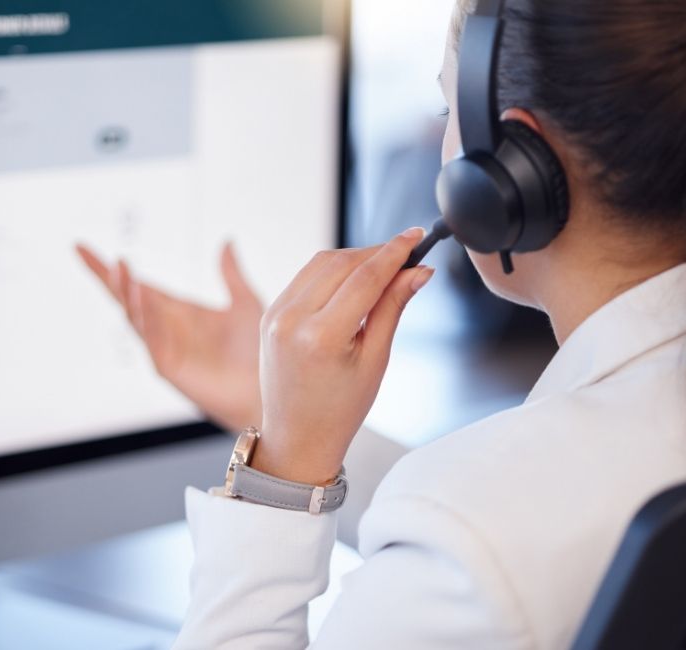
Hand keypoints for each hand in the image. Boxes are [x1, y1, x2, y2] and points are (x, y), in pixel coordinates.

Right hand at [76, 242, 263, 431]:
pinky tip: (142, 296)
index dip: (109, 268)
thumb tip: (227, 240)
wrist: (266, 389)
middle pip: (125, 298)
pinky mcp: (168, 368)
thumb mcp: (245, 303)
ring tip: (121, 267)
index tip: (80, 246)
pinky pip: (151, 339)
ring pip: (133, 317)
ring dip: (126, 292)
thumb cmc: (256, 352)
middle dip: (107, 277)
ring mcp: (162, 348)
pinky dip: (145, 317)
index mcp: (176, 311)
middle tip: (87, 251)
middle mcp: (163, 328)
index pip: (136, 284)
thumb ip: (231, 274)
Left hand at [252, 228, 434, 484]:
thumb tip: (417, 271)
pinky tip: (353, 279)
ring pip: (321, 263)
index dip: (395, 252)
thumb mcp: (375, 360)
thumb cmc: (339, 409)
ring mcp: (275, 315)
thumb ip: (393, 308)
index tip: (416, 237)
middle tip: (407, 254)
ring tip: (384, 267)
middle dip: (377, 253)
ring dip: (354, 258)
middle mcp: (292, 320)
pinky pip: (304, 277)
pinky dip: (331, 270)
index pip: (365, 277)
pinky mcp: (268, 313)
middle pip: (342, 263)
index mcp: (321, 336)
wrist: (297, 437)